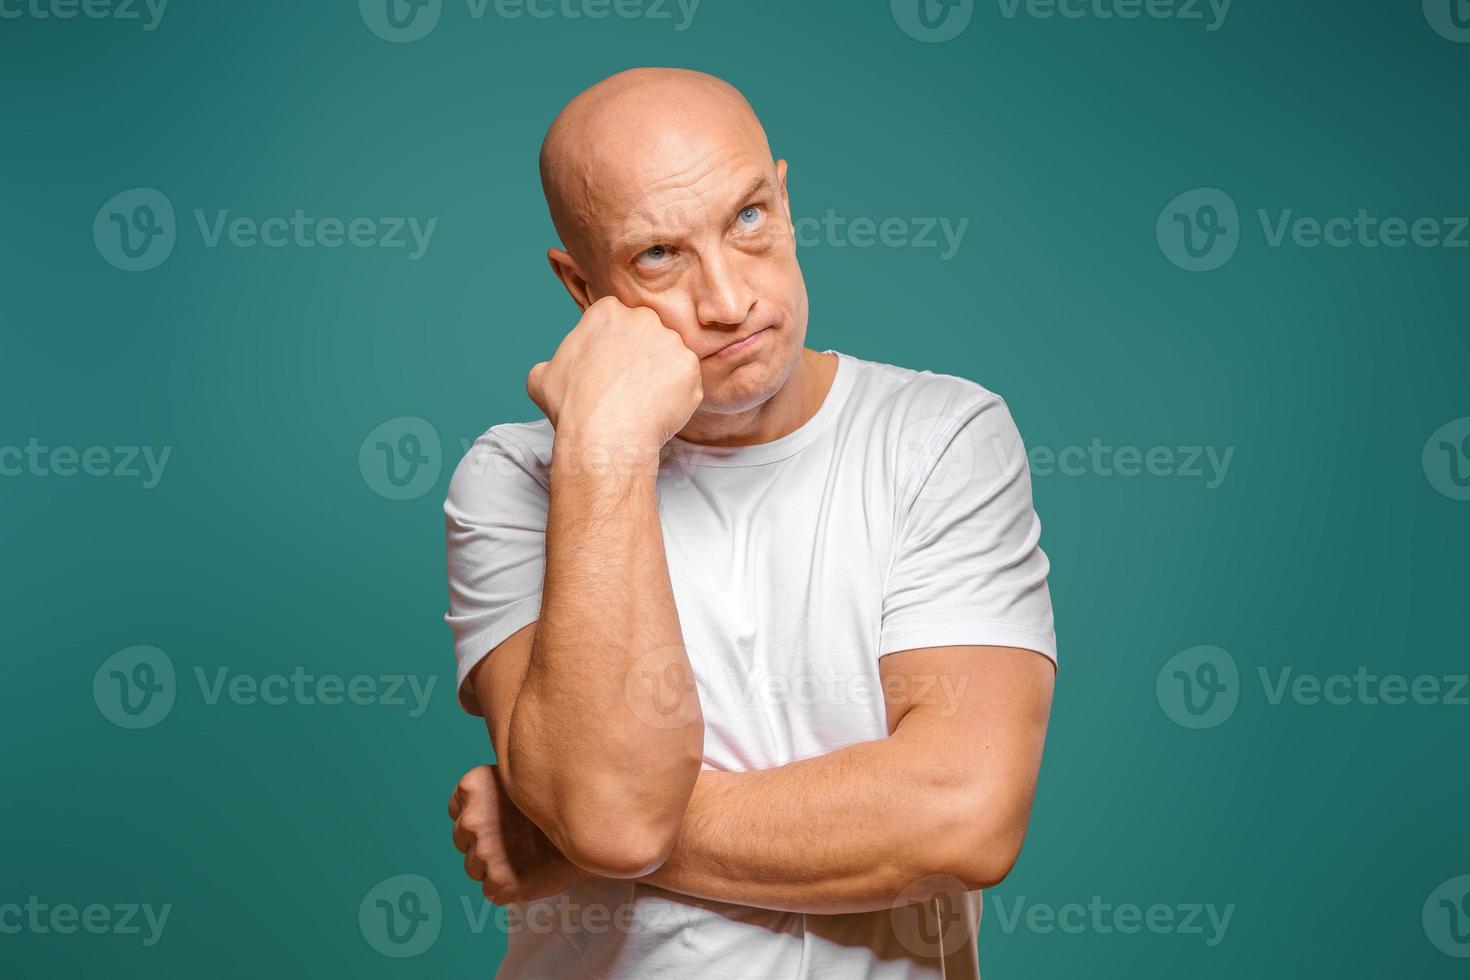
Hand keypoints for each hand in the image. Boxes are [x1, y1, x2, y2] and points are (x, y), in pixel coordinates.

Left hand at [449, 764, 590, 904]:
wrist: (598, 833)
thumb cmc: (565, 803)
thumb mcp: (527, 779)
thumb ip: (499, 788)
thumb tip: (483, 802)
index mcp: (475, 785)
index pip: (457, 808)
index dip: (480, 815)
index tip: (505, 818)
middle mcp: (472, 819)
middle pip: (461, 839)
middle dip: (484, 841)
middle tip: (518, 839)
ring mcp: (483, 854)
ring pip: (473, 866)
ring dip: (494, 865)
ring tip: (526, 856)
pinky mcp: (499, 884)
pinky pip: (490, 891)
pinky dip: (506, 886)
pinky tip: (529, 872)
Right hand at [526, 296, 703, 448]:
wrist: (605, 437)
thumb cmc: (572, 407)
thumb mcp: (543, 377)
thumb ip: (554, 362)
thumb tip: (551, 370)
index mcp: (608, 311)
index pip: (618, 320)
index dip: (615, 345)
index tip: (611, 367)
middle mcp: (643, 317)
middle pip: (648, 333)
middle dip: (641, 355)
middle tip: (629, 385)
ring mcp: (671, 341)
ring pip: (669, 356)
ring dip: (661, 375)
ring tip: (643, 401)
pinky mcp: (690, 367)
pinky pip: (687, 379)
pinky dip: (678, 396)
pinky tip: (659, 410)